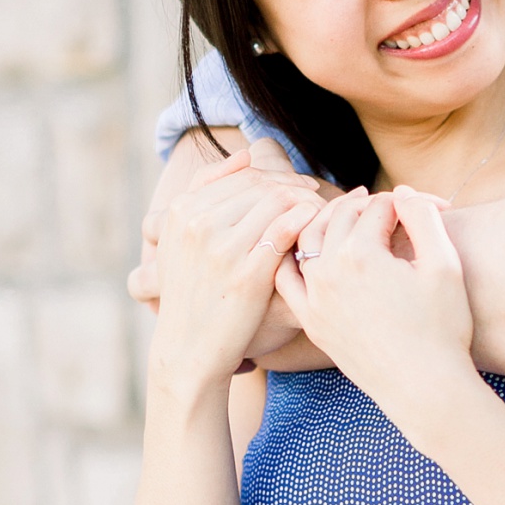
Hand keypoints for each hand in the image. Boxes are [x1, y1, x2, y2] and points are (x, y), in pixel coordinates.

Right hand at [128, 130, 328, 309]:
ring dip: (307, 202)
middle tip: (318, 196)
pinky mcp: (246, 273)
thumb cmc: (195, 294)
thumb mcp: (183, 242)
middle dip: (296, 186)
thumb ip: (207, 194)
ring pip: (277, 201)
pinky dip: (307, 222)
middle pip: (262, 185)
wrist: (189, 350)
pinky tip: (318, 231)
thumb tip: (245, 155)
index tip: (301, 186)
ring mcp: (220, 248)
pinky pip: (286, 230)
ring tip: (323, 214)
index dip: (278, 175)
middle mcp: (197, 223)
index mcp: (182, 210)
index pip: (242, 175)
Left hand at [274, 184, 475, 428]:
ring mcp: (314, 298)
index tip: (434, 211)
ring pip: (307, 238)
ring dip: (329, 220)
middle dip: (367, 205)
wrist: (425, 388)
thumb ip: (423, 217)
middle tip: (388, 207)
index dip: (410, 203)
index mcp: (361, 254)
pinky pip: (287, 278)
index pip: (379, 206)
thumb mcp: (444, 265)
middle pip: (340, 215)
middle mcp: (328, 272)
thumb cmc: (442, 328)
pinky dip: (294, 255)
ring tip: (353, 219)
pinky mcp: (312, 321)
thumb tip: (402, 192)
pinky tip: (313, 250)